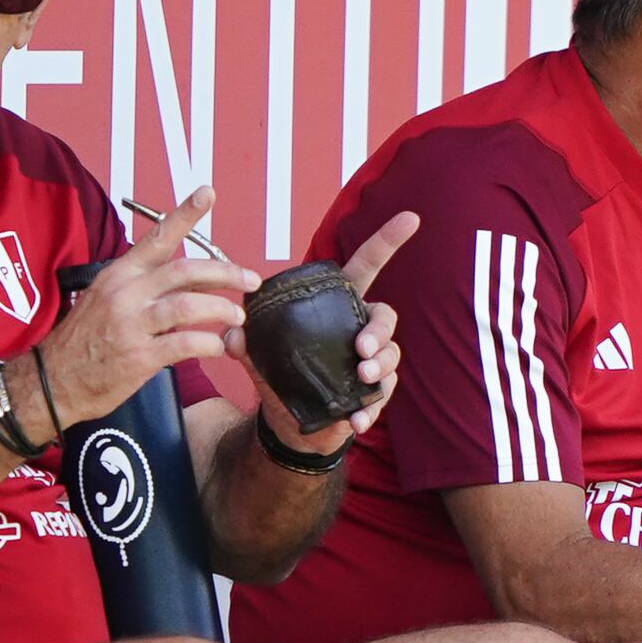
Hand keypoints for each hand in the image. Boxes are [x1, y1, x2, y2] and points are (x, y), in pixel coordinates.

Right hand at [33, 187, 257, 430]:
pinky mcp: (139, 357)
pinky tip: (218, 347)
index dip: (185, 214)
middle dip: (225, 273)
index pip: (157, 237)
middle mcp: (125, 293)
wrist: (53, 381)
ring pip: (188, 305)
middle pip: (185, 270)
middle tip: (251, 280)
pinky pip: (184, 345)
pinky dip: (209, 344)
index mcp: (119, 274)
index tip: (208, 193)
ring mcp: (131, 324)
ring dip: (221, 308)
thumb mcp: (106, 300)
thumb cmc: (84, 342)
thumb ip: (144, 288)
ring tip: (238, 316)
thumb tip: (187, 281)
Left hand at [228, 210, 420, 454]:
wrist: (287, 425)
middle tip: (361, 349)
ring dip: (381, 366)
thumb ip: (245, 343)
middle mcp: (358, 329)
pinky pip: (383, 395)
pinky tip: (357, 420)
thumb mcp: (257, 358)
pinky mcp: (373, 394)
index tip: (410, 218)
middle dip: (378, 330)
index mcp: (335, 307)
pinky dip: (371, 409)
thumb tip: (231, 333)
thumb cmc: (279, 377)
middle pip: (384, 316)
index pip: (366, 267)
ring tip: (363, 379)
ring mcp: (370, 362)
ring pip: (391, 354)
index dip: (387, 241)